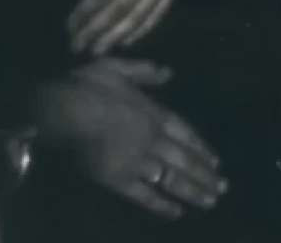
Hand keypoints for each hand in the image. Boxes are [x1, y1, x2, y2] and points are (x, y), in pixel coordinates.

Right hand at [36, 58, 226, 218]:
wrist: (56, 109)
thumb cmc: (84, 86)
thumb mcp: (118, 67)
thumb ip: (145, 71)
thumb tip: (169, 72)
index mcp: (155, 114)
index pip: (187, 135)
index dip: (202, 149)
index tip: (217, 162)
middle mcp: (152, 139)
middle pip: (185, 160)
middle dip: (206, 175)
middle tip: (223, 188)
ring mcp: (136, 160)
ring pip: (172, 179)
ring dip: (194, 191)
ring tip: (211, 201)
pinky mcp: (116, 179)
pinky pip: (144, 195)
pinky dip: (162, 205)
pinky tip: (177, 212)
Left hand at [64, 0, 196, 55]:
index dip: (87, 10)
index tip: (69, 26)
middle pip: (123, 6)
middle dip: (99, 29)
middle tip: (77, 46)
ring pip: (142, 12)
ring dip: (119, 34)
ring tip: (98, 50)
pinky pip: (162, 9)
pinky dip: (145, 27)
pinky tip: (128, 40)